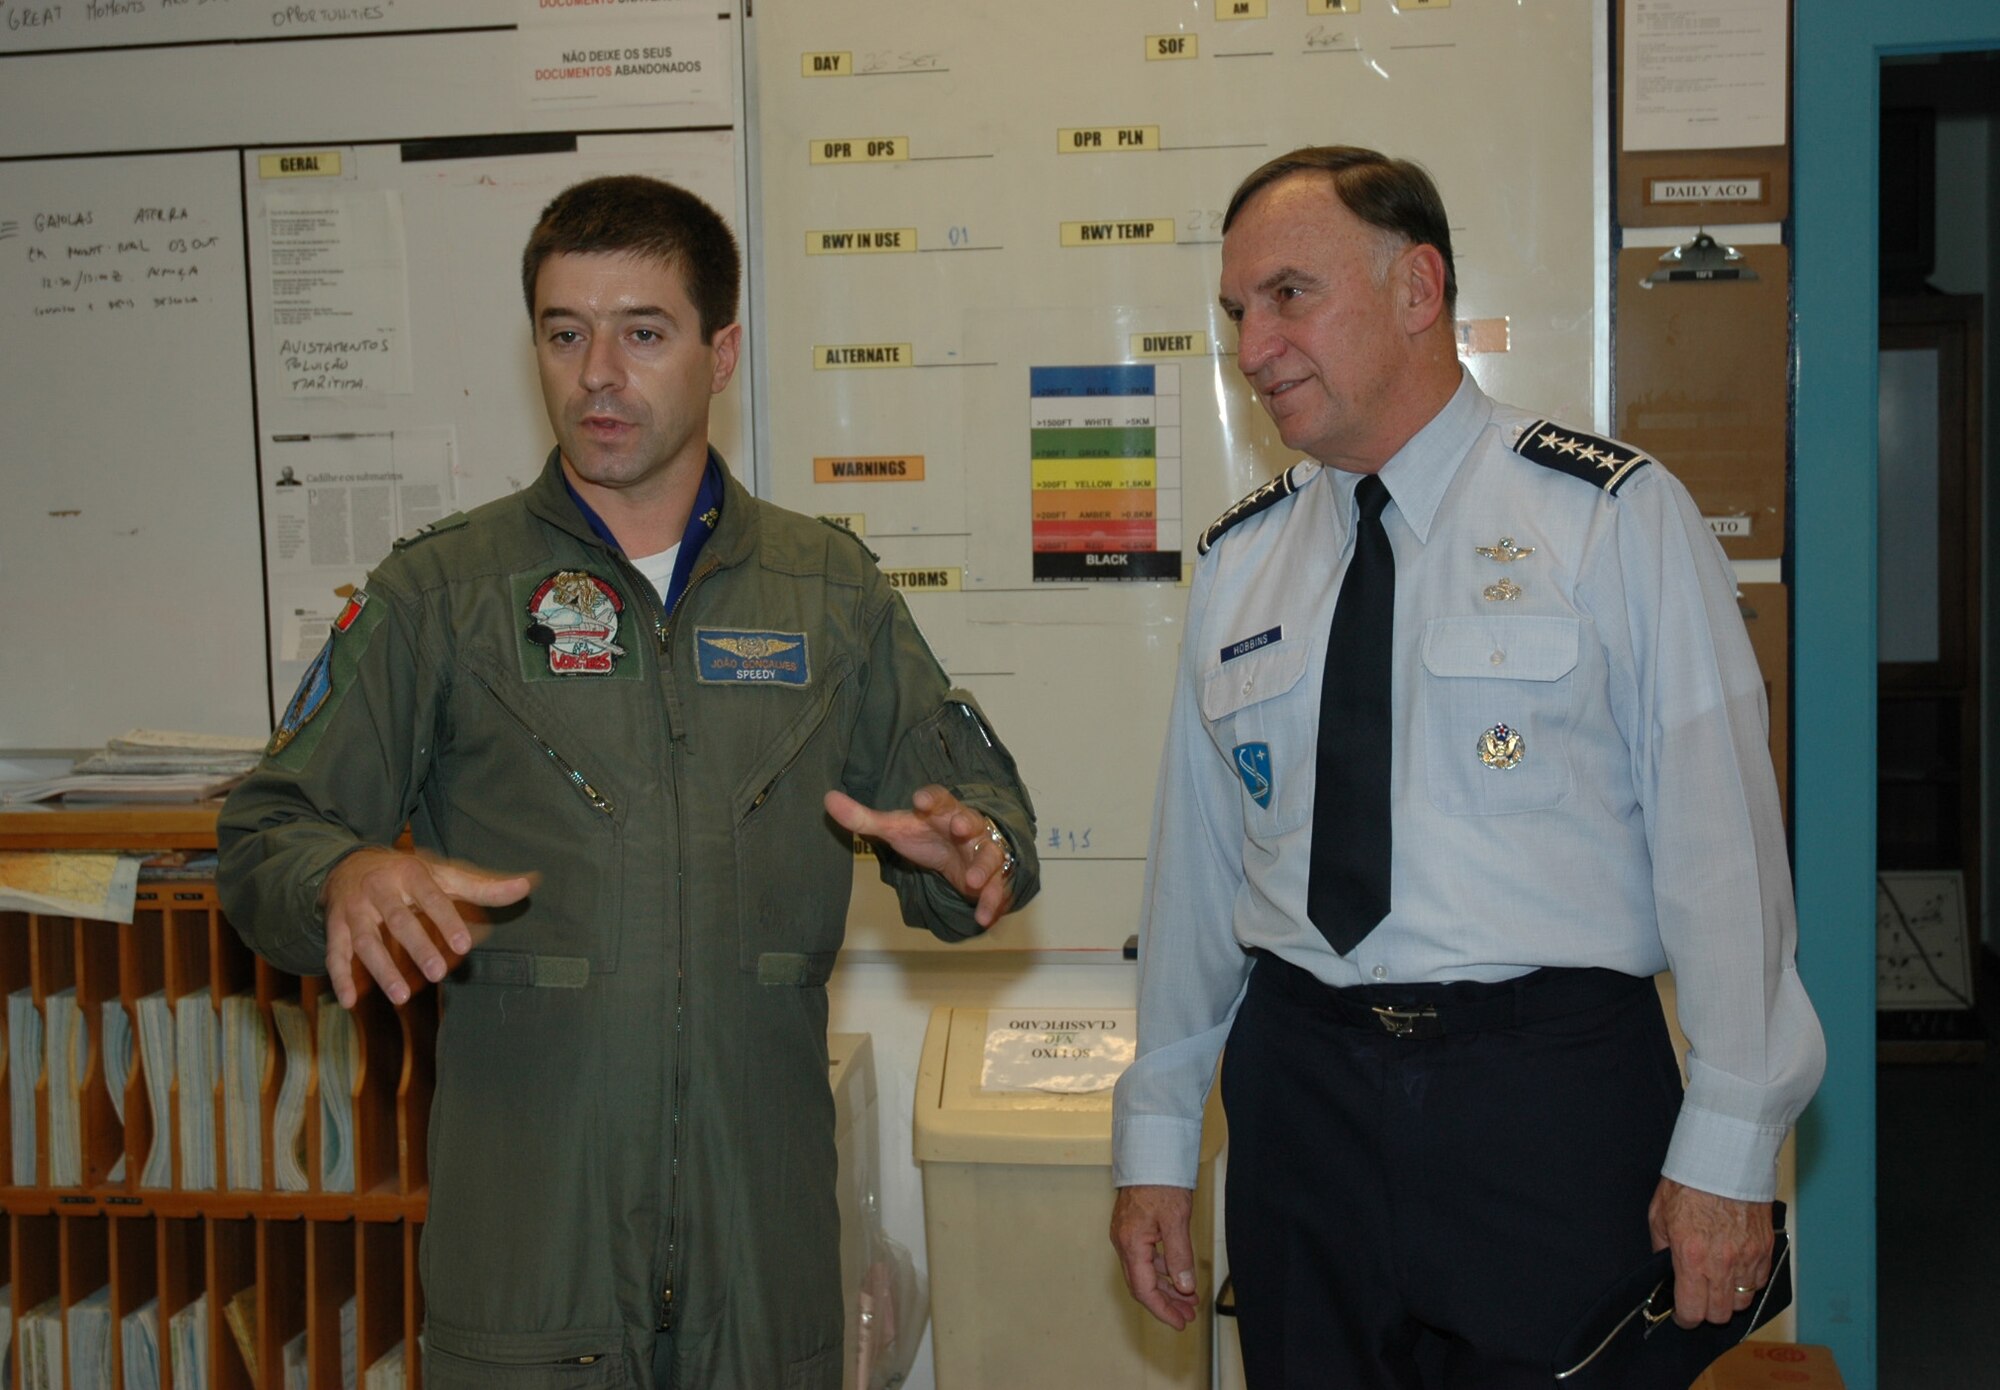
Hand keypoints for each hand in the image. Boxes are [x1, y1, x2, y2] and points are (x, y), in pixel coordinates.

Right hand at [321, 848, 535, 1007]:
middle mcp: (379, 889)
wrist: (349, 865)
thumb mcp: (443, 875)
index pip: (431, 897)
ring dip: (381, 970)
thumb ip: (483, 886)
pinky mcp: (334, 927)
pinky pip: (334, 953)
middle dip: (417, 946)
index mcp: (410, 873)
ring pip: (364, 941)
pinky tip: (350, 1001)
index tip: (463, 946)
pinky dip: (340, 977)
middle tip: (437, 974)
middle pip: (397, 920)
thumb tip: (528, 886)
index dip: (446, 920)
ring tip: (402, 997)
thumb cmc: (408, 876)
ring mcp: (354, 910)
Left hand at [823, 785, 1016, 927]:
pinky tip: (983, 919)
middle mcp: (967, 827)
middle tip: (961, 828)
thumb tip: (827, 800)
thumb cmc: (928, 834)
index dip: (931, 798)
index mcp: (941, 811)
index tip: (920, 801)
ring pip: (989, 855)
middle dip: (967, 824)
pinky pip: (997, 888)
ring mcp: (983, 851)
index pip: (938, 798)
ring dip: (983, 867)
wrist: (964, 850)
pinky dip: (992, 902)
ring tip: (973, 881)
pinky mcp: (994, 877)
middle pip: (970, 821)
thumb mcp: (896, 827)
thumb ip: (863, 818)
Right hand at [1110, 1185, 1198, 1329]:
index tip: (1179, 1322)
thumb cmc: (1160, 1181)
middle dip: (1166, 1303)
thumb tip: (1183, 1287)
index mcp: (1131, 1244)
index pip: (1144, 1289)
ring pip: (1144, 1272)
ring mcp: (1126, 1235)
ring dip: (1166, 1287)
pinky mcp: (1132, 1227)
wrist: (1149, 1152)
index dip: (1162, 1310)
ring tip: (1188, 1298)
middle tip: (1187, 1315)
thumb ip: (1179, 1256)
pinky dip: (1162, 1269)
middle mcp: (1123, 1242)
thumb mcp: (1176, 1220)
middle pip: (1142, 1284)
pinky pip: (1145, 1257)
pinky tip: (1176, 1274)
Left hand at [1648, 1178, 1774, 1327]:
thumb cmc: (1687, 1183)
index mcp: (1691, 1257)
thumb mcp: (1658, 1215)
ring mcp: (1748, 1257)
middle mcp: (1722, 1263)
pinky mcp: (1765, 1248)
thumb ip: (1662, 1248)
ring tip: (1717, 1283)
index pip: (1692, 1310)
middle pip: (1720, 1314)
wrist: (1722, 1159)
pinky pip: (1760, 1281)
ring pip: (1742, 1302)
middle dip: (1706, 1311)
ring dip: (1729, 1298)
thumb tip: (1666, 1270)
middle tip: (1698, 1298)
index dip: (1684, 1318)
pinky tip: (1736, 1269)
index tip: (1681, 1314)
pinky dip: (1748, 1282)